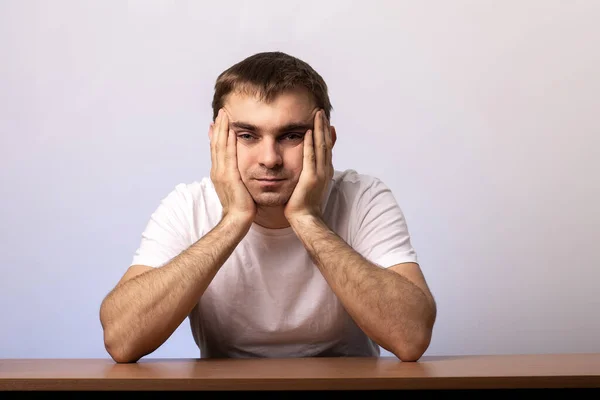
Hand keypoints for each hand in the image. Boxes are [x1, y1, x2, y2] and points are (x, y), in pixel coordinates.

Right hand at [209, 109, 255, 223]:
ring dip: (222, 129)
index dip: (217, 136)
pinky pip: (229, 154)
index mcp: (219, 173)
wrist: (237, 220)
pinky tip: (231, 130)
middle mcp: (217, 171)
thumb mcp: (237, 189)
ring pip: (220, 145)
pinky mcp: (230, 175)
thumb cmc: (240, 208)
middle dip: (219, 127)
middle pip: (216, 144)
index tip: (218, 123)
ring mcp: (222, 172)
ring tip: (224, 115)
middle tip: (221, 112)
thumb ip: (236, 179)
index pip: (216, 150)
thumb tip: (239, 174)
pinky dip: (229, 140)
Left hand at [284, 110, 333, 221]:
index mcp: (325, 170)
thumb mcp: (309, 184)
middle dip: (323, 126)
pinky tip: (307, 132)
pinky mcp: (310, 178)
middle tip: (320, 111)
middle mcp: (325, 170)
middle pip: (326, 143)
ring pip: (320, 146)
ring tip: (317, 115)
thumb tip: (309, 163)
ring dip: (319, 130)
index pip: (326, 147)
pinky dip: (309, 144)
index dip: (325, 132)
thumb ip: (310, 171)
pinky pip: (310, 157)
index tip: (322, 119)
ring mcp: (319, 174)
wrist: (305, 219)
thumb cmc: (304, 204)